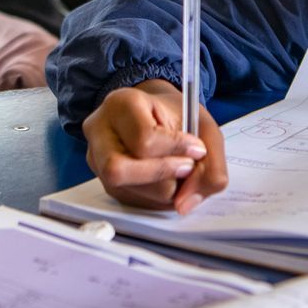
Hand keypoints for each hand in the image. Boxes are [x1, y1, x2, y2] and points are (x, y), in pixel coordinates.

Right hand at [80, 79, 228, 212]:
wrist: (158, 114)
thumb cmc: (177, 115)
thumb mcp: (204, 127)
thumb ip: (211, 163)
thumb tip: (186, 203)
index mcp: (121, 104)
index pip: (143, 138)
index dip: (176, 149)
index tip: (197, 148)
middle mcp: (99, 131)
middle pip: (119, 169)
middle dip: (162, 175)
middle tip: (187, 167)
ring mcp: (96, 159)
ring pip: (125, 189)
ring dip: (164, 189)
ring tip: (180, 172)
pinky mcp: (103, 181)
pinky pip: (130, 199)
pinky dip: (158, 196)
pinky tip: (168, 180)